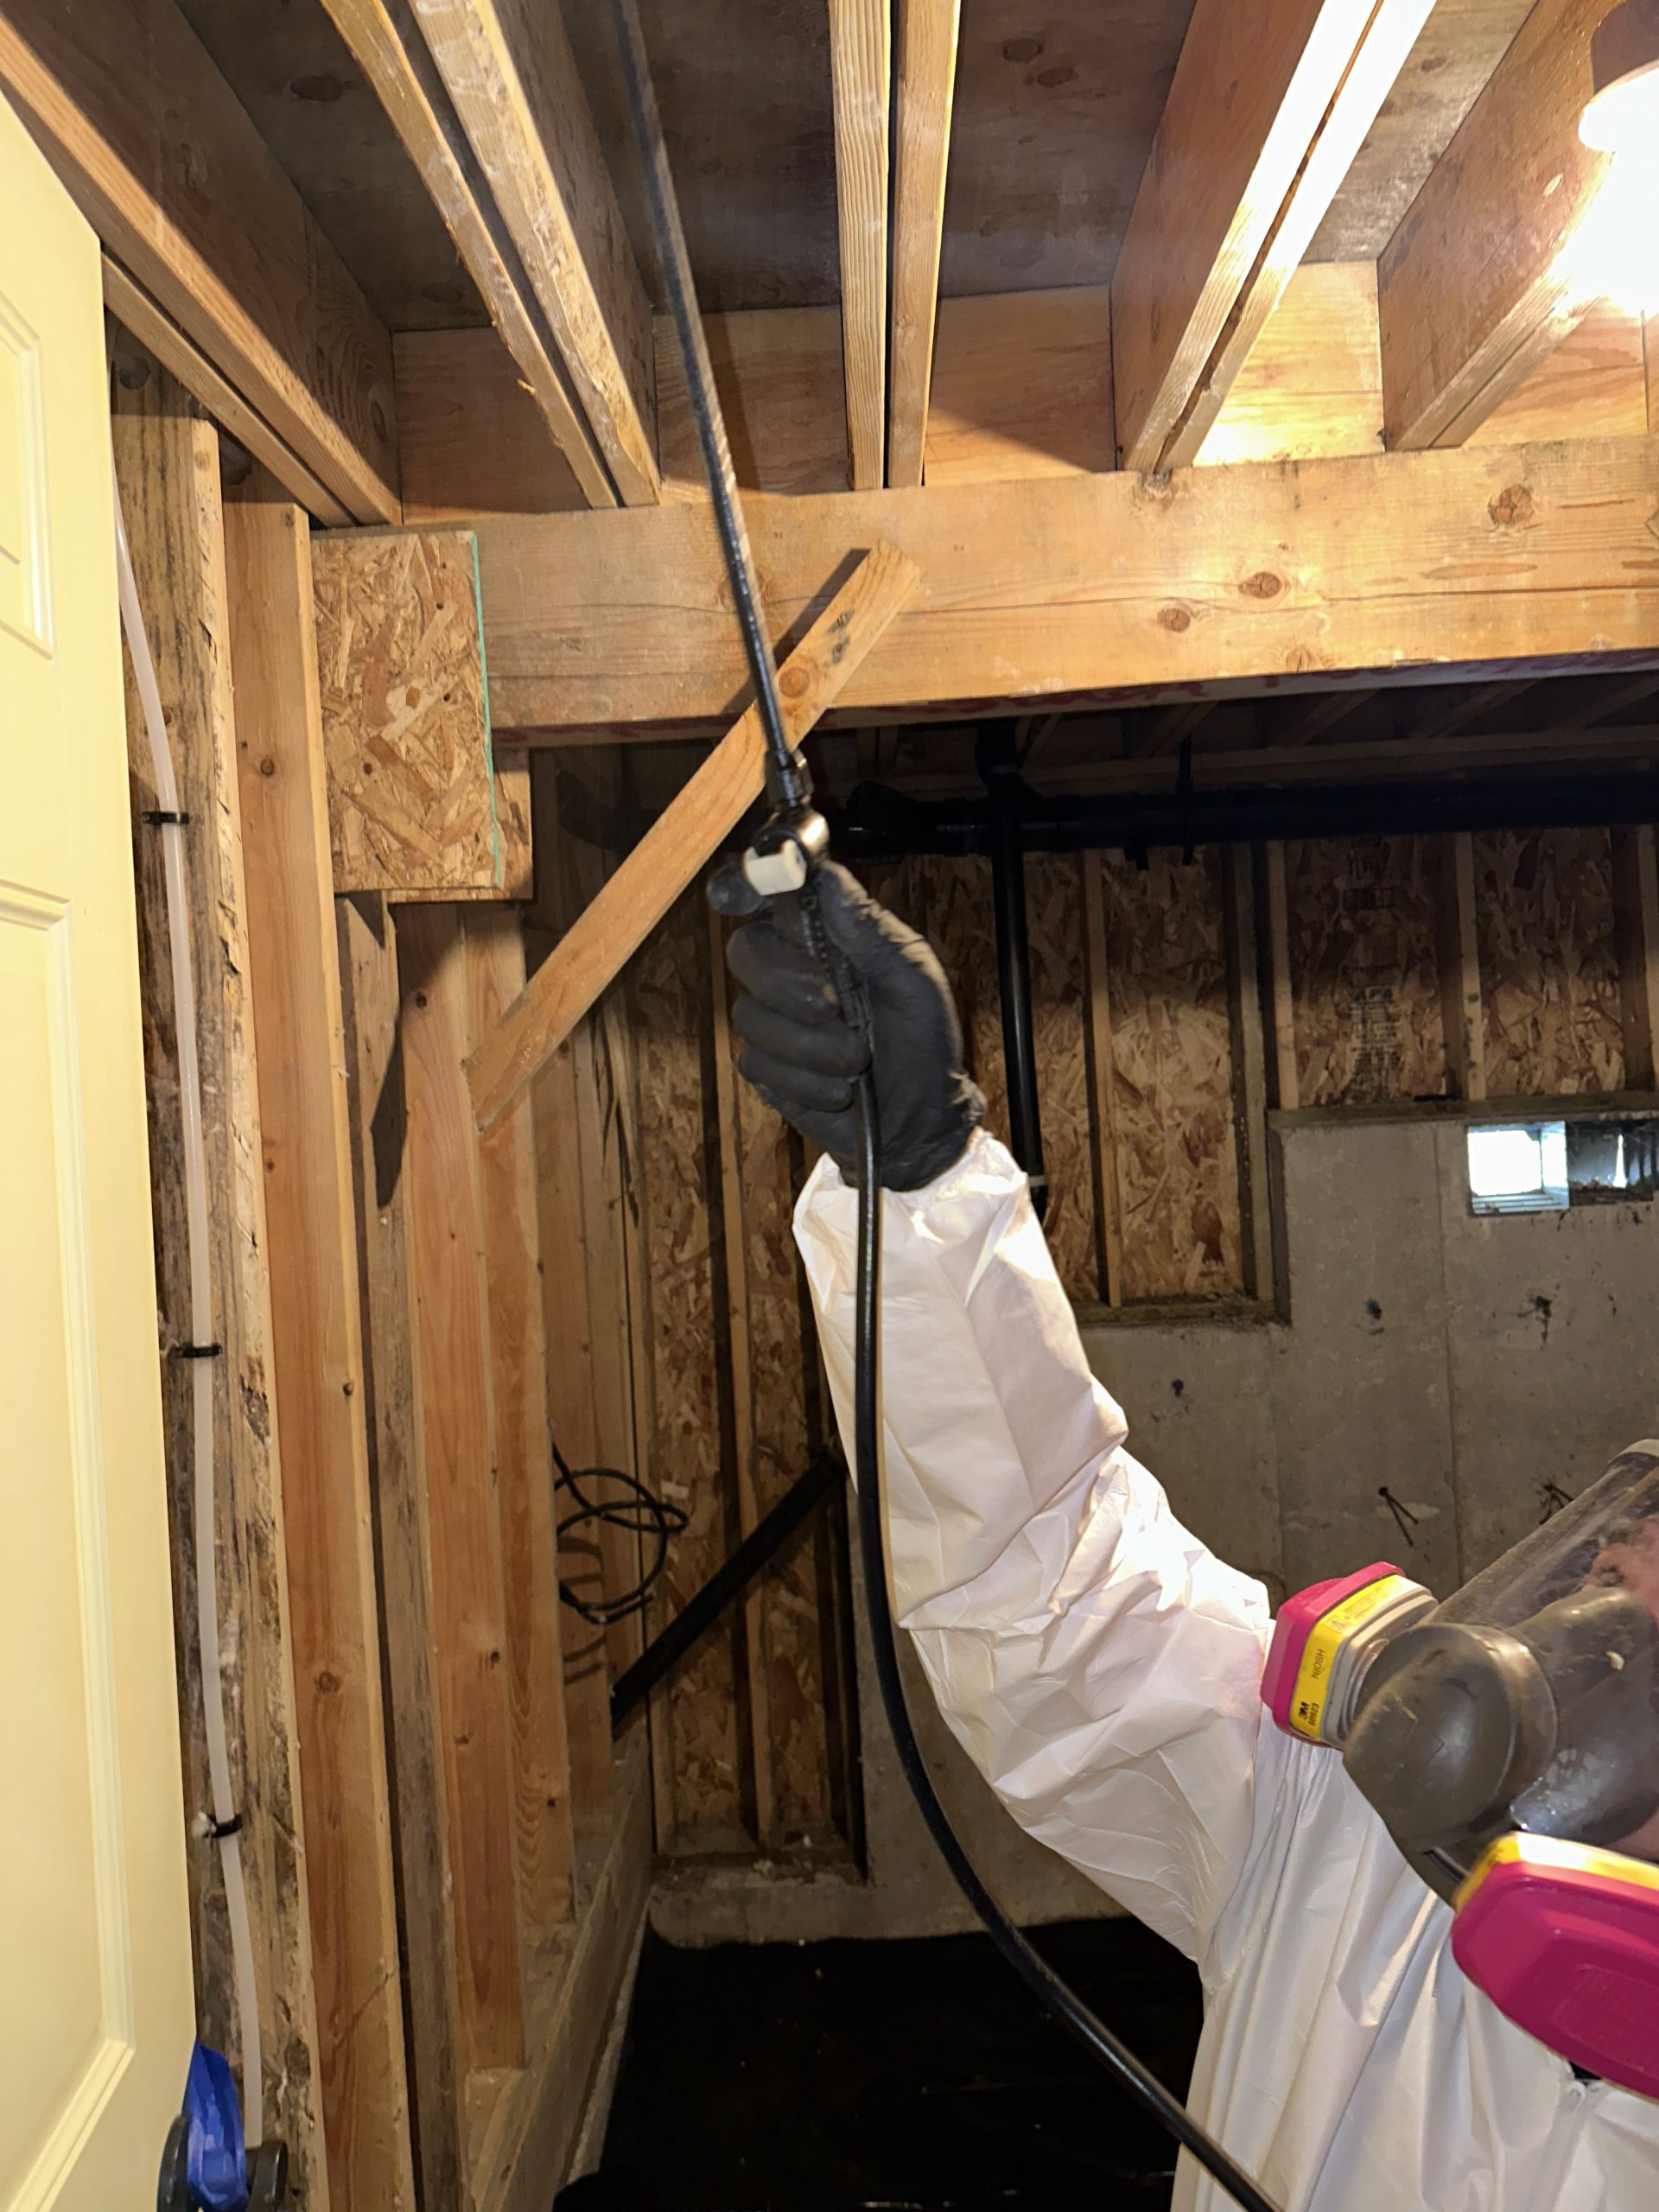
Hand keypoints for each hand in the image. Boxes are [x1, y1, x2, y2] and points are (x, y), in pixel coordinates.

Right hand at [710, 859, 983, 1190]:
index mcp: (825, 935)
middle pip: (744, 949)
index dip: (745, 884)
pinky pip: (759, 1061)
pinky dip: (807, 1080)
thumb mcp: (913, 977)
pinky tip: (838, 1088)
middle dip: (787, 982)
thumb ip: (868, 928)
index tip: (739, 896)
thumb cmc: (924, 1041)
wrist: (921, 1119)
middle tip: (834, 1007)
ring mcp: (771, 1018)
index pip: (767, 892)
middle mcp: (790, 969)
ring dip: (813, 1045)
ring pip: (751, 1013)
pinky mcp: (764, 1067)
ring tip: (857, 1061)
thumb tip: (823, 875)